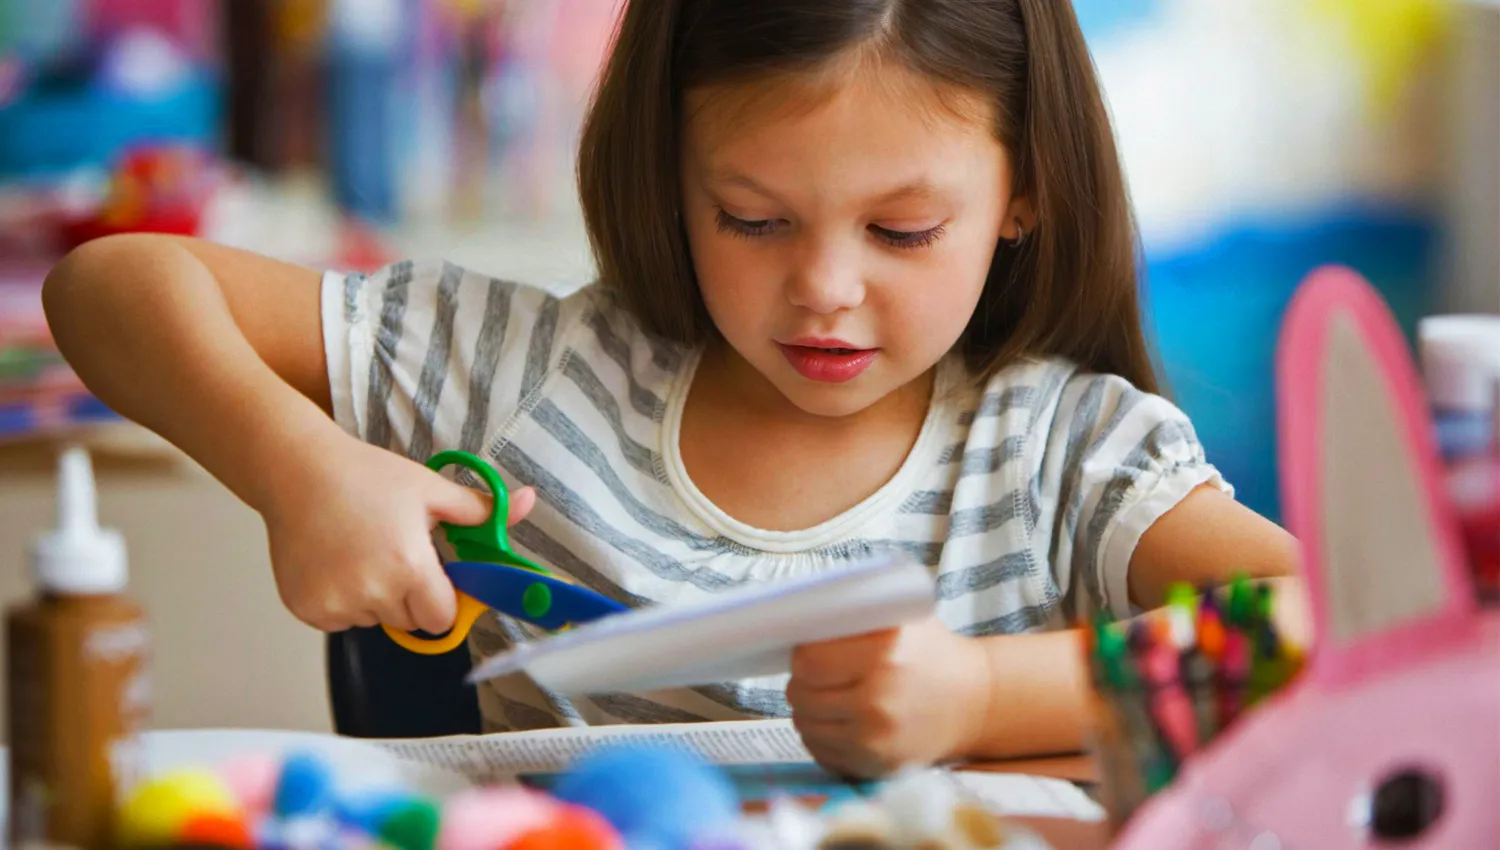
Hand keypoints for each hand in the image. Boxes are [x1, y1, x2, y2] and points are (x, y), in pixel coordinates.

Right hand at [261, 435, 535, 633]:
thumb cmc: (367, 476)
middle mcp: (372, 593)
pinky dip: (342, 600)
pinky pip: (339, 620)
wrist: (298, 471)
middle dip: (409, 597)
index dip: (442, 599)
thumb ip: (482, 508)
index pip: (441, 618)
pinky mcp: (306, 609)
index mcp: (410, 568)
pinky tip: (335, 562)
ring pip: (373, 620)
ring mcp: (336, 604)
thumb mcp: (431, 489)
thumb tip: (530, 500)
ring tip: (359, 552)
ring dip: (374, 598)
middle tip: (393, 553)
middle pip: (409, 623)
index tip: (433, 576)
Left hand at [786, 616, 993, 778]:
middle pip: (801, 694)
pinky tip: (842, 720)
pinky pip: (820, 751)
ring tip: (831, 695)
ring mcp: (876, 738)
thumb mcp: (901, 618)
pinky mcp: (875, 766)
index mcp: (883, 652)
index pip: (808, 660)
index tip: (814, 650)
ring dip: (810, 709)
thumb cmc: (931, 652)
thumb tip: (798, 616)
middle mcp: (879, 698)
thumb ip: (853, 614)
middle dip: (804, 682)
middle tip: (822, 674)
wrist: (975, 702)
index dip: (804, 654)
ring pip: (806, 724)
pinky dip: (823, 735)